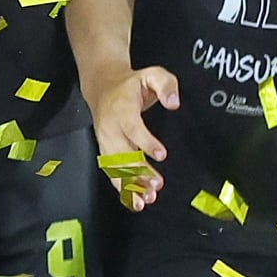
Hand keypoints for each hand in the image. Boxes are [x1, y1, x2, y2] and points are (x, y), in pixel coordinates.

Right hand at [89, 65, 177, 210]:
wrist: (102, 86)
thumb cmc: (132, 84)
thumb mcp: (152, 74)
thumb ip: (166, 84)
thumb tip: (174, 103)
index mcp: (121, 108)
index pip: (132, 127)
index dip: (145, 142)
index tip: (161, 155)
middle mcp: (110, 127)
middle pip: (122, 152)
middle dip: (138, 171)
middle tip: (156, 184)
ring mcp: (105, 141)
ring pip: (116, 166)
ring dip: (130, 184)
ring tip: (147, 199)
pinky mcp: (105, 151)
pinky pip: (111, 172)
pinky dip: (121, 189)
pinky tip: (134, 202)